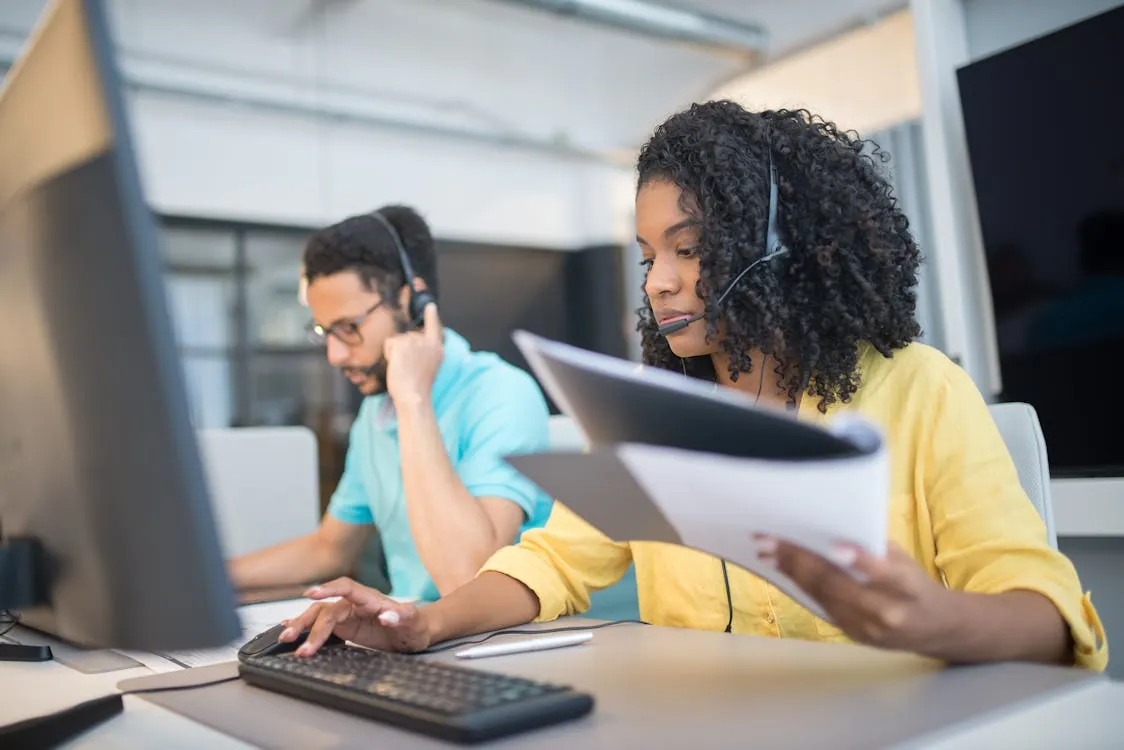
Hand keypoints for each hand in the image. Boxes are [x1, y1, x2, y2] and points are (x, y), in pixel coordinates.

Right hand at [278, 577, 433, 655]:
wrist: (416, 632)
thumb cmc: (416, 625)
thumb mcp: (414, 623)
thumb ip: (402, 617)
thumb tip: (387, 615)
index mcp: (371, 599)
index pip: (347, 588)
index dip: (329, 589)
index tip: (311, 594)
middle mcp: (356, 604)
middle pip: (326, 607)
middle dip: (308, 622)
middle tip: (292, 637)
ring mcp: (349, 615)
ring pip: (319, 615)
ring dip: (302, 626)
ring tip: (286, 638)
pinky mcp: (345, 626)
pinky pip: (321, 623)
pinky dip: (305, 625)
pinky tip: (289, 627)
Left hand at [384, 302, 443, 406]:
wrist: (413, 395)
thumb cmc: (418, 387)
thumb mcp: (428, 367)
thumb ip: (425, 352)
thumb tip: (412, 343)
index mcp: (437, 348)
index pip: (434, 327)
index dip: (431, 316)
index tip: (430, 306)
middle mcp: (427, 342)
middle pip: (408, 336)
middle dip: (404, 349)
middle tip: (409, 368)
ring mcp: (415, 341)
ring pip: (398, 340)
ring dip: (396, 353)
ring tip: (403, 368)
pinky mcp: (402, 343)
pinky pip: (389, 343)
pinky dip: (389, 354)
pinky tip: (397, 365)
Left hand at [761, 536, 956, 655]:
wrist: (935, 629)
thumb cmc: (916, 584)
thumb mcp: (906, 562)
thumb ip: (875, 551)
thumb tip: (832, 531)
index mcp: (907, 587)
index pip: (883, 572)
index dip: (859, 560)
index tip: (835, 547)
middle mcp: (887, 611)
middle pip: (839, 585)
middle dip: (801, 561)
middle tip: (772, 540)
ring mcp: (868, 628)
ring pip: (823, 597)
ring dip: (793, 573)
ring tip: (770, 552)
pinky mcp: (854, 635)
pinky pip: (822, 607)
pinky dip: (802, 586)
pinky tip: (785, 569)